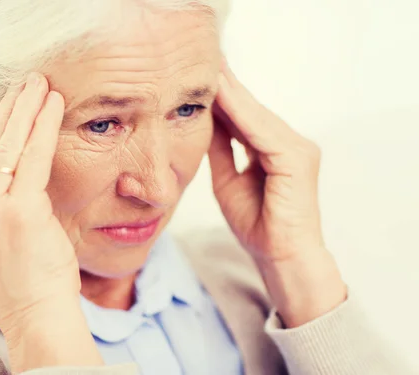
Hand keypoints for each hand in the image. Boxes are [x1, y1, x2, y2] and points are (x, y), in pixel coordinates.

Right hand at [0, 73, 101, 369]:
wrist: (35, 312)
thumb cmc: (18, 272)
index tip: (9, 104)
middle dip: (10, 110)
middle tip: (27, 81)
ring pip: (9, 147)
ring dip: (26, 110)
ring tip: (40, 84)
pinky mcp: (18, 211)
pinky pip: (33, 156)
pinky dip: (44, 126)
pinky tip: (53, 104)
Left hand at [209, 59, 345, 326]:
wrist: (281, 259)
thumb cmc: (258, 225)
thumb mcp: (229, 180)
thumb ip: (222, 151)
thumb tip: (203, 124)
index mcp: (276, 150)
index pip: (244, 117)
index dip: (221, 97)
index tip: (199, 78)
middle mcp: (291, 143)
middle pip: (250, 109)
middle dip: (225, 86)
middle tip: (201, 59)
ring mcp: (297, 148)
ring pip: (255, 114)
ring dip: (229, 91)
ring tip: (206, 69)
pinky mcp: (296, 158)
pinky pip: (260, 131)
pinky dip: (239, 112)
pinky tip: (219, 94)